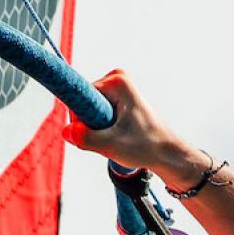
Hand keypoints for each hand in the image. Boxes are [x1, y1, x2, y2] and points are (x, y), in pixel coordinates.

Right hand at [63, 70, 205, 187]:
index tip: (96, 133)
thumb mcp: (112, 145)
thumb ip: (86, 138)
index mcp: (117, 81)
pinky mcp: (120, 101)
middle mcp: (117, 80)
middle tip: (111, 139)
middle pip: (85, 105)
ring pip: (91, 112)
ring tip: (117, 138)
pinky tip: (118, 137)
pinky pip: (99, 115)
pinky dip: (103, 130)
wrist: (167, 154)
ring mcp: (119, 89)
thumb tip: (66, 131)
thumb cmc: (146, 146)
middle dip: (90, 126)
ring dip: (97, 130)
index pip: (79, 97)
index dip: (81, 120)